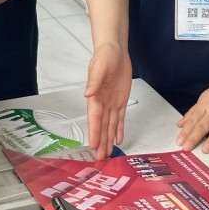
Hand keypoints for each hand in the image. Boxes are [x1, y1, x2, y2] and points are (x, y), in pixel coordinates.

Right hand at [84, 42, 131, 159]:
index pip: (95, 118)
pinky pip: (120, 118)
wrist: (114, 51)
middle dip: (101, 142)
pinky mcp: (120, 101)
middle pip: (102, 126)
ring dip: (109, 140)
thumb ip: (94, 81)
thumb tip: (88, 94)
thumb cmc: (104, 57)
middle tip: (100, 158)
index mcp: (96, 97)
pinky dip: (119, 129)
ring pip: (110, 126)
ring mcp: (111, 103)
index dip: (95, 132)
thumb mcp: (99, 67)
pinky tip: (118, 140)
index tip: (93, 145)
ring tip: (107, 154)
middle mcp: (102, 103)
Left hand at [177, 79, 208, 153]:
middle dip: (194, 138)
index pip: (193, 120)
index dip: (185, 131)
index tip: (179, 141)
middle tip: (186, 148)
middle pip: (203, 126)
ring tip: (204, 151)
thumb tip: (180, 124)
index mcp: (205, 105)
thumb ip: (192, 112)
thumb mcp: (204, 98)